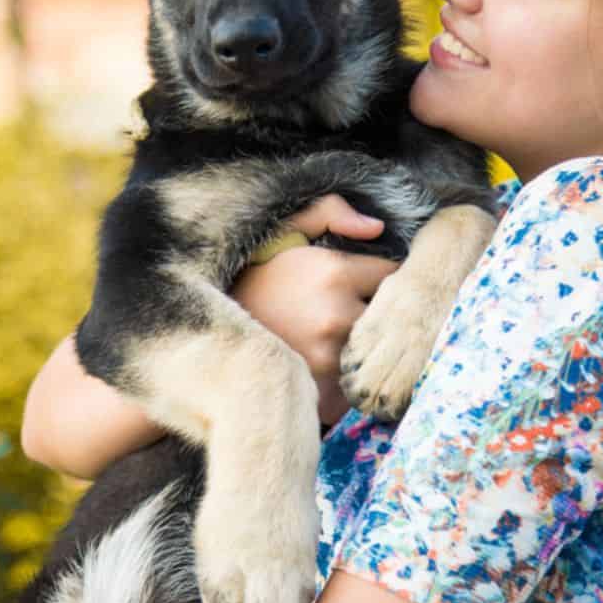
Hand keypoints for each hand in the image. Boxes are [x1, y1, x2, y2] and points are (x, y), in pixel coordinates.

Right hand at [232, 195, 398, 424]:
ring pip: (372, 347)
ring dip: (364, 341)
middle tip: (354, 304)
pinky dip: (349, 373)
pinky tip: (327, 358)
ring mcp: (330, 357)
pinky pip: (357, 380)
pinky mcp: (322, 390)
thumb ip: (332, 212)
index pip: (392, 273)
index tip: (368, 277)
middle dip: (378, 308)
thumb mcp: (287, 227)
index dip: (382, 274)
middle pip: (388, 314)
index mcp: (335, 273)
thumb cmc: (255, 273)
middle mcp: (337, 316)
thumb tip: (376, 227)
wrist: (211, 325)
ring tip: (335, 331)